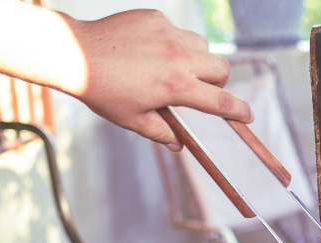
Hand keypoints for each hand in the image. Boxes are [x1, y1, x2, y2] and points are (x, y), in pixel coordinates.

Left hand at [68, 10, 251, 150]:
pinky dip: (173, 41)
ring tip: (174, 66)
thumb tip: (177, 145)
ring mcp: (168, 35)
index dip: (238, 111)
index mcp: (175, 87)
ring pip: (202, 46)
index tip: (247, 116)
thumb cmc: (102, 90)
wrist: (74, 53)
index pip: (220, 102)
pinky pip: (177, 30)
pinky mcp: (155, 18)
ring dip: (197, 59)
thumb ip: (160, 132)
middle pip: (221, 68)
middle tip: (201, 87)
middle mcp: (178, 59)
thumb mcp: (131, 119)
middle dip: (218, 81)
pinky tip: (151, 48)